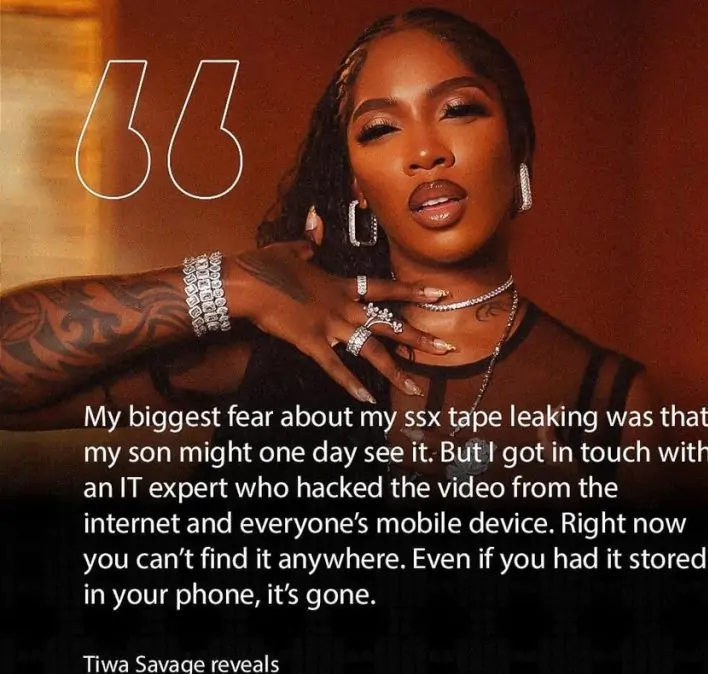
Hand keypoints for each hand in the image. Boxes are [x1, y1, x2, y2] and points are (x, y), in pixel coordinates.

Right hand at [226, 207, 454, 402]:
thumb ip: (308, 242)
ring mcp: (331, 327)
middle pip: (390, 323)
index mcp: (341, 285)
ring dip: (396, 371)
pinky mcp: (313, 344)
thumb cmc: (266, 265)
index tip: (440, 294)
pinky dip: (351, 385)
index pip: (385, 288)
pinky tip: (367, 400)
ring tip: (416, 389)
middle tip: (449, 347)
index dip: (414, 290)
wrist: (246, 283)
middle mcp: (344, 307)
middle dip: (420, 337)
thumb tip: (314, 226)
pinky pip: (336, 368)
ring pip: (372, 351)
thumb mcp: (291, 248)